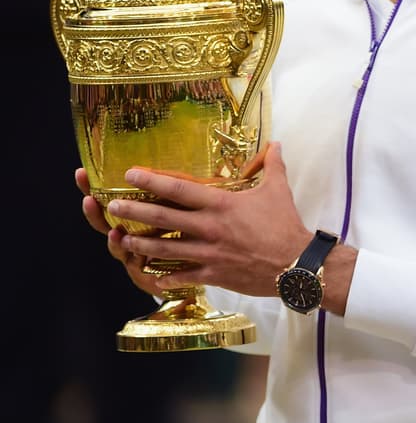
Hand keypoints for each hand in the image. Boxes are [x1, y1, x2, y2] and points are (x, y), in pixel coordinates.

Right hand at [77, 166, 164, 295]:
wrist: (181, 271)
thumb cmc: (174, 236)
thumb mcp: (172, 209)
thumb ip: (165, 193)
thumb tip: (159, 168)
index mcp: (131, 216)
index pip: (108, 199)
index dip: (92, 188)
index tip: (81, 173)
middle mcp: (125, 234)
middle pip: (104, 222)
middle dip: (94, 212)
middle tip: (89, 200)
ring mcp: (131, 253)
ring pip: (117, 246)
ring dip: (114, 240)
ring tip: (114, 231)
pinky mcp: (143, 270)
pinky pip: (136, 264)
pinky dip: (136, 260)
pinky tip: (138, 255)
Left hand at [101, 142, 310, 298]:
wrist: (296, 264)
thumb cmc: (286, 224)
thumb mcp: (278, 190)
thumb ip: (273, 166)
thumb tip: (276, 144)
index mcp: (221, 205)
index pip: (179, 189)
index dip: (152, 180)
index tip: (131, 174)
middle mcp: (209, 228)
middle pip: (163, 218)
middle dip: (135, 211)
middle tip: (112, 207)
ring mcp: (209, 253)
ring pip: (165, 249)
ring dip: (141, 244)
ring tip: (123, 240)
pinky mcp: (214, 274)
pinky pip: (184, 277)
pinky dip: (167, 278)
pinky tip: (153, 277)